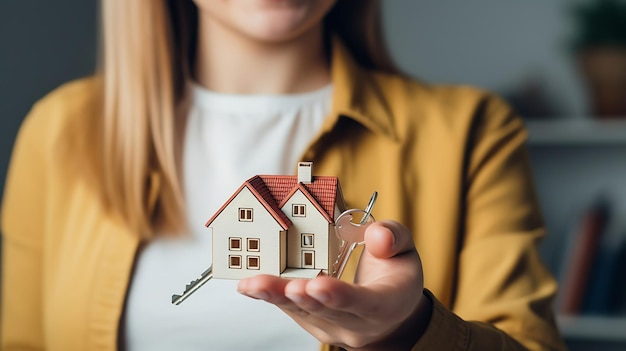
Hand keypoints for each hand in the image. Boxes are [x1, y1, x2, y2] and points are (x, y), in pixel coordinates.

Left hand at [237, 220, 432, 349]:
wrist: (388, 314)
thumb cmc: (394, 276)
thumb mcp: (405, 251)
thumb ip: (394, 237)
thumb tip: (377, 235)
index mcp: (385, 304)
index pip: (365, 303)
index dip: (340, 296)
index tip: (319, 286)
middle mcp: (357, 323)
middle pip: (326, 311)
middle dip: (304, 298)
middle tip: (287, 286)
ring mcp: (331, 326)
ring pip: (301, 312)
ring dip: (277, 296)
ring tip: (255, 284)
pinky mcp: (311, 322)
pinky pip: (289, 309)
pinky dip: (269, 296)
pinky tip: (250, 286)